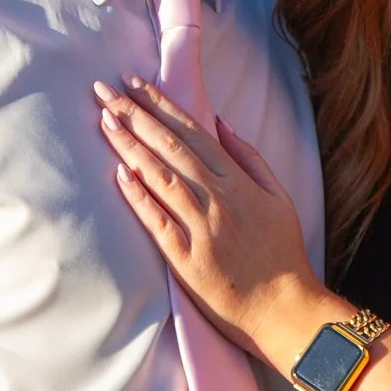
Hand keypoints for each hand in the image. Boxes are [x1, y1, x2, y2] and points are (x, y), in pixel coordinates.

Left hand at [96, 76, 327, 361]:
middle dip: (134, 114)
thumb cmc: (283, 254)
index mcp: (238, 182)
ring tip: (104, 120)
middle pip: (170, 147)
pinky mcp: (187, 260)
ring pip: (161, 178)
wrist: (287, 309)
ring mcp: (202, 229)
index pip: (192, 132)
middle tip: (103, 89)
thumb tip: (221, 122)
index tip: (133, 81)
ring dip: (130, 146)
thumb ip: (250, 158)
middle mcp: (219, 200)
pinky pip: (159, 223)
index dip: (160, 104)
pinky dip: (139, 197)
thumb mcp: (279, 198)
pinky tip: (119, 174)